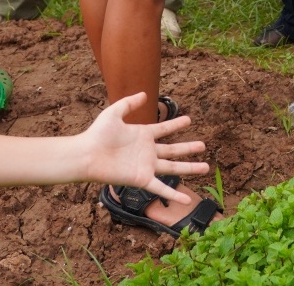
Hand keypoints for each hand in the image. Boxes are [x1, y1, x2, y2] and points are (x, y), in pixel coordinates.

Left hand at [82, 92, 208, 203]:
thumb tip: (145, 94)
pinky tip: (186, 200)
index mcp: (142, 135)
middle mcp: (147, 151)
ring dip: (190, 168)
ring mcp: (146, 166)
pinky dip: (174, 194)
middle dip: (188, 148)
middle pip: (173, 150)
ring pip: (173, 168)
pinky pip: (161, 188)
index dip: (176, 124)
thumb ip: (129, 103)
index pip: (164, 129)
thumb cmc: (97, 134)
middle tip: (203, 145)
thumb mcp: (114, 113)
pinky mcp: (142, 179)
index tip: (189, 120)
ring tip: (206, 167)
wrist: (87, 155)